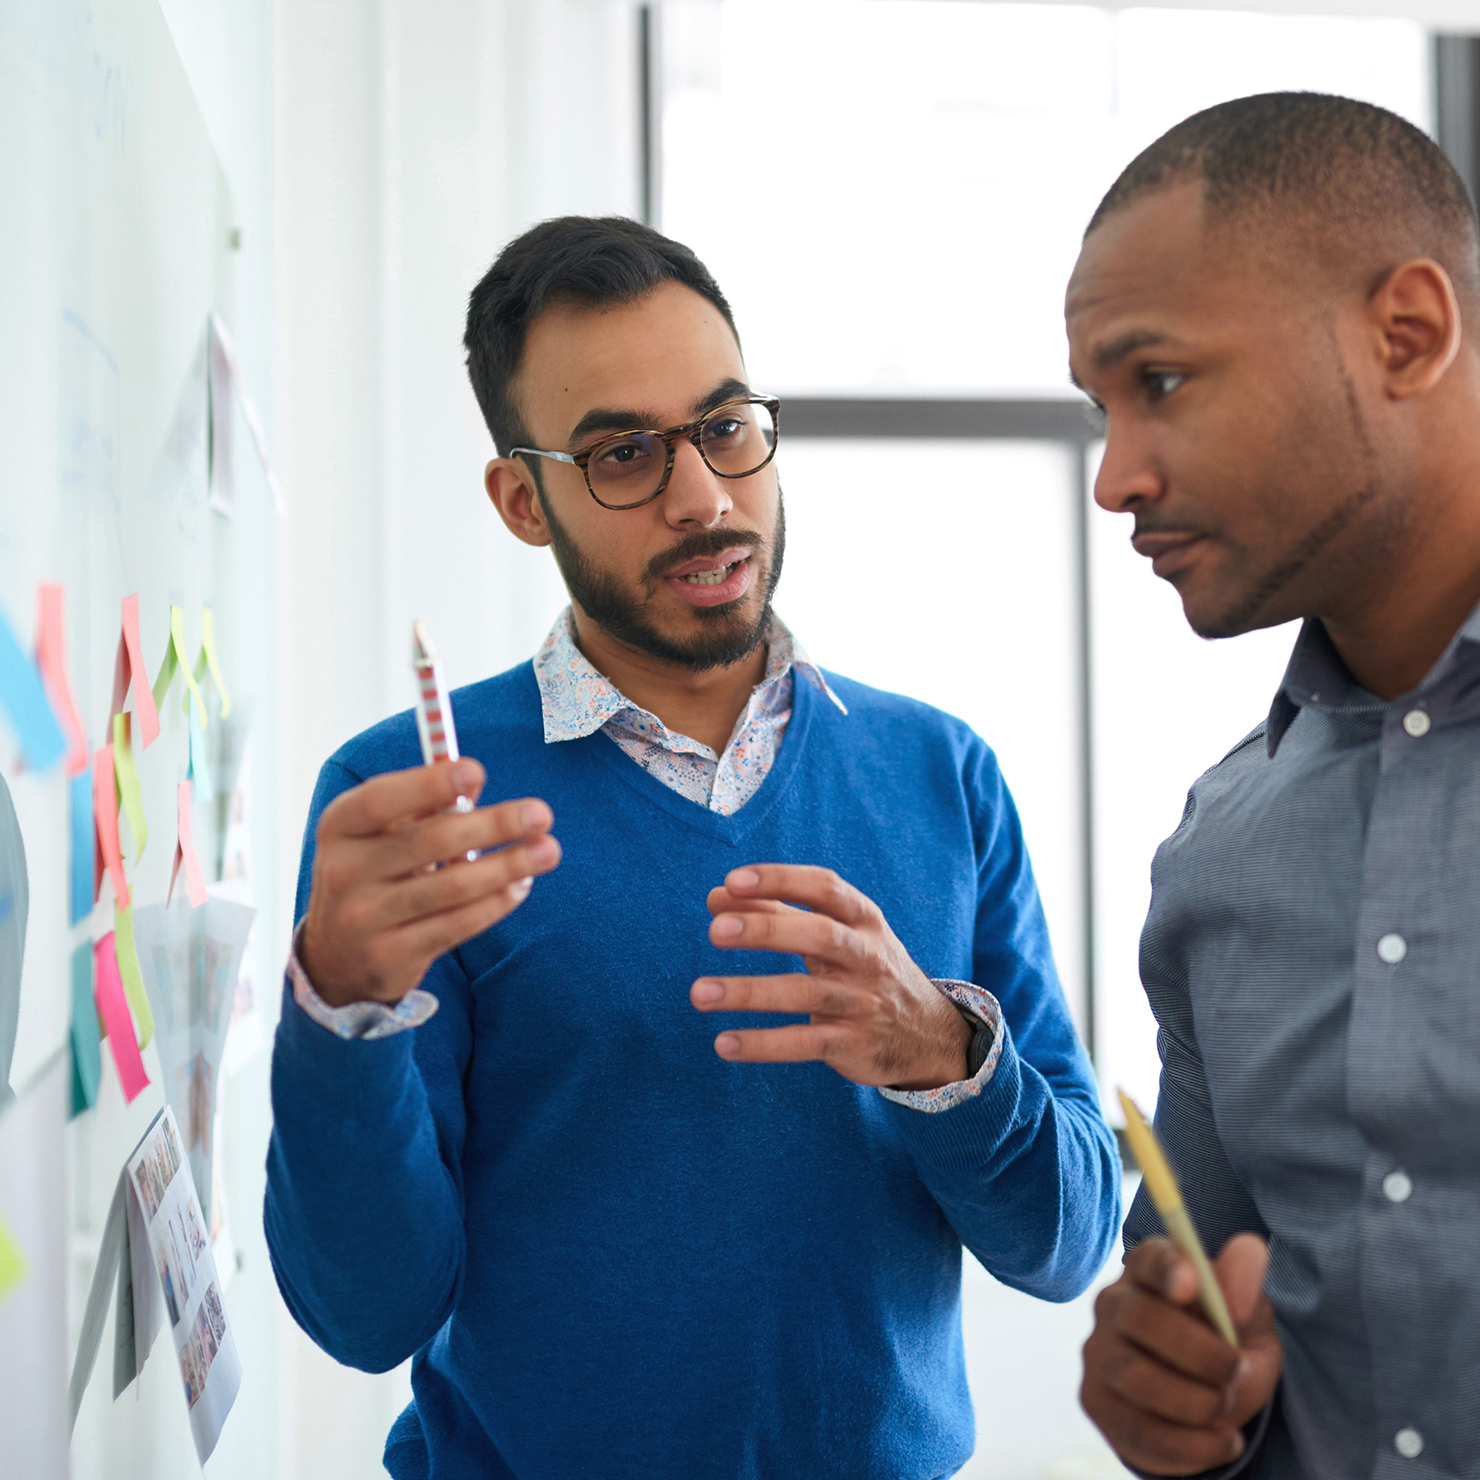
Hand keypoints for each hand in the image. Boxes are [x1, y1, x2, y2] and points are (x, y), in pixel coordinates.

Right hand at [299, 759, 560, 1006]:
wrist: (337, 956)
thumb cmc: (376, 873)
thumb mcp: (382, 835)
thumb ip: (423, 806)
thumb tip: (473, 781)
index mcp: (340, 827)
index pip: (382, 800)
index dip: (429, 784)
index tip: (478, 771)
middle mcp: (344, 871)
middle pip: (429, 842)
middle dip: (493, 824)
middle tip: (541, 814)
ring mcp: (364, 918)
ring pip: (452, 887)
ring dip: (508, 865)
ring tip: (548, 850)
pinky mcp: (390, 957)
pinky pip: (456, 925)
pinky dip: (495, 902)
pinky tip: (521, 885)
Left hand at [689, 864, 970, 1089]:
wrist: (927, 1034)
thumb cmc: (863, 969)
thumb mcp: (834, 934)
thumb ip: (777, 914)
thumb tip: (716, 897)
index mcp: (863, 919)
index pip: (824, 888)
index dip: (779, 881)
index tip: (732, 881)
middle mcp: (867, 956)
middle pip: (819, 936)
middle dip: (766, 930)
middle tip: (714, 931)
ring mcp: (862, 1001)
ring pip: (804, 993)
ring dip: (748, 992)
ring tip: (698, 993)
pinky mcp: (853, 1044)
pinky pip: (804, 1043)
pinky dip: (763, 1044)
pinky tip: (724, 1043)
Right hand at [1081, 1233, 1281, 1473]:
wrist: (1208, 1405)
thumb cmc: (1225, 1345)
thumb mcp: (1249, 1321)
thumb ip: (1245, 1289)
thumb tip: (1249, 1250)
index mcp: (1149, 1271)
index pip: (1150, 1259)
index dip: (1168, 1268)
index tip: (1192, 1284)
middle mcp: (1113, 1304)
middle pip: (1140, 1318)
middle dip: (1200, 1353)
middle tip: (1236, 1371)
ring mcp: (1098, 1352)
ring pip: (1139, 1379)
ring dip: (1198, 1402)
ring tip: (1225, 1407)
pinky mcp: (1095, 1400)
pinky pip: (1140, 1430)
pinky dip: (1193, 1445)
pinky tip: (1221, 1440)